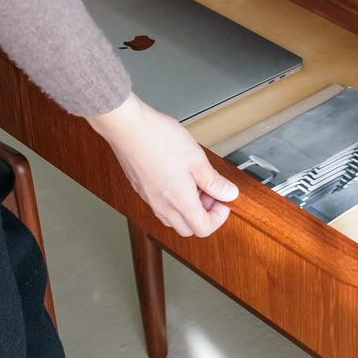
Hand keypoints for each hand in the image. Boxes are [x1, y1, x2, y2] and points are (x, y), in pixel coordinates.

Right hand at [86, 92, 237, 237]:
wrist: (128, 128)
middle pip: (188, 229)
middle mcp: (162, 206)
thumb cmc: (159, 140)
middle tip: (209, 193)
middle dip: (203, 215)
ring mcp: (149, 199)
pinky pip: (160, 206)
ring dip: (187, 209)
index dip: (218, 217)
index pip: (204, 229)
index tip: (222, 200)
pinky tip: (177, 177)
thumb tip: (228, 193)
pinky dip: (172, 200)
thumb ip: (214, 181)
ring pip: (172, 219)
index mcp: (180, 202)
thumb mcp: (197, 159)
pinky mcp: (141, 189)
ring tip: (193, 184)